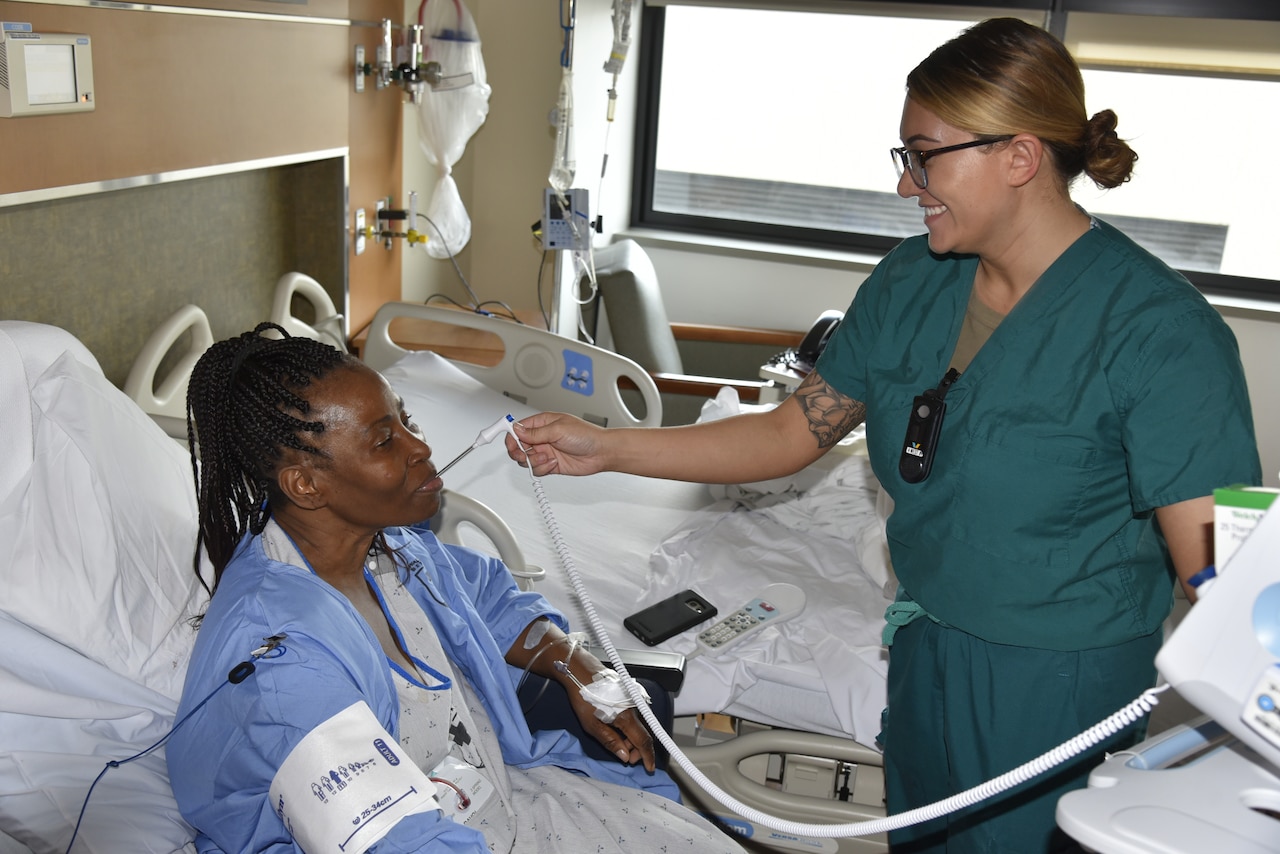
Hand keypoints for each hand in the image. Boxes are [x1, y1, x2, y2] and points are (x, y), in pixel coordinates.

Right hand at [505, 413, 608, 476]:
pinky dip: (542, 468)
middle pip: (517, 445)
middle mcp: (541, 437)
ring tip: (546, 457)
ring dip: (533, 460)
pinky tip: (553, 463)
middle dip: (517, 450)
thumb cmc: (586, 435)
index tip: (497, 435)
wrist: (601, 453)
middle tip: (522, 453)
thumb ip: (535, 432)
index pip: (517, 427)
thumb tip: (517, 429)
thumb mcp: (558, 429)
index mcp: (542, 423)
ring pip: (525, 459)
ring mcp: (545, 451)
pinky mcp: (550, 464)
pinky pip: (536, 469)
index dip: (507, 432)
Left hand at [560, 653, 657, 772]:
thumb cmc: (584, 697)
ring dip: (632, 737)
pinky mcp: (630, 694)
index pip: (644, 741)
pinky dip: (630, 726)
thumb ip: (610, 742)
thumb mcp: (592, 725)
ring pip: (639, 725)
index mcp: (626, 717)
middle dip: (636, 749)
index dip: (648, 757)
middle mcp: (635, 707)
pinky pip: (635, 715)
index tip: (649, 768)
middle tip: (625, 757)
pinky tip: (617, 727)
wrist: (581, 671)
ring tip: (617, 741)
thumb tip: (624, 756)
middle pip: (643, 734)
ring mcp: (633, 699)